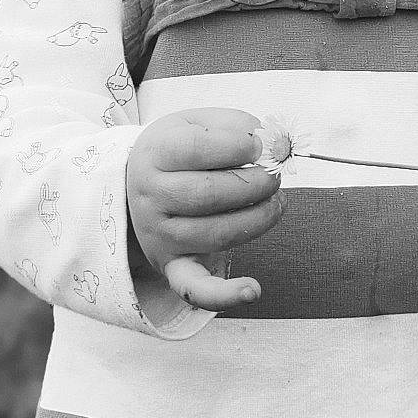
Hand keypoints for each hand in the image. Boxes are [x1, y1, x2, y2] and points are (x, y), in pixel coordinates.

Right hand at [125, 109, 283, 310]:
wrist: (141, 184)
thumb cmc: (180, 150)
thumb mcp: (198, 122)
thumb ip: (236, 126)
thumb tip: (272, 143)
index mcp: (154, 153)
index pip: (196, 148)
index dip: (238, 146)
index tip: (260, 146)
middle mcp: (151, 196)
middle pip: (208, 194)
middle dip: (255, 184)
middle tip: (274, 176)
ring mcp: (160, 235)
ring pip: (217, 234)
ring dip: (259, 218)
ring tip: (276, 202)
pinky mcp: (172, 266)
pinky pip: (194, 288)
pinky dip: (224, 295)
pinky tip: (253, 290)